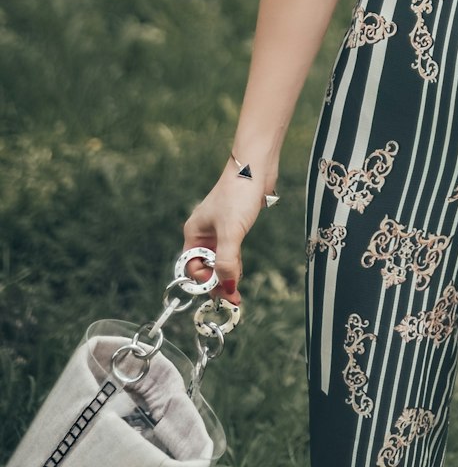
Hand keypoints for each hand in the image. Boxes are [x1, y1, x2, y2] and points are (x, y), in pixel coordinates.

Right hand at [182, 167, 263, 306]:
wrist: (256, 167)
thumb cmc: (239, 193)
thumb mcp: (231, 231)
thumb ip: (227, 260)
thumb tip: (227, 288)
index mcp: (194, 232)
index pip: (192, 267)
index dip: (205, 281)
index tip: (221, 292)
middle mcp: (203, 232)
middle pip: (205, 266)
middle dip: (216, 283)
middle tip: (232, 299)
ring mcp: (219, 229)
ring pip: (218, 260)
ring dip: (226, 275)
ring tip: (236, 293)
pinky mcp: (234, 225)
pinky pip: (230, 251)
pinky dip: (234, 264)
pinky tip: (239, 272)